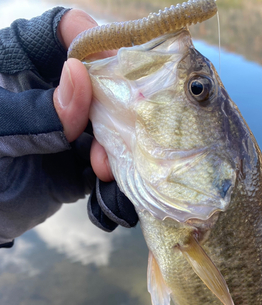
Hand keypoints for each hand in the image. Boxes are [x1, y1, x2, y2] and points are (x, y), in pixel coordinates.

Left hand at [54, 9, 137, 230]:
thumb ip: (37, 111)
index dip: (90, 40)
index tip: (111, 67)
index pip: (59, 32)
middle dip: (110, 108)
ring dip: (113, 148)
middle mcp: (49, 93)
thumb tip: (80, 74)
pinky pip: (104, 162)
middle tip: (116, 133)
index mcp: (19, 67)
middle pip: (96, 81)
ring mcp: (66, 129)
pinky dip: (111, 176)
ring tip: (103, 171)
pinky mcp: (77, 163)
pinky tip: (108, 189)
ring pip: (106, 124)